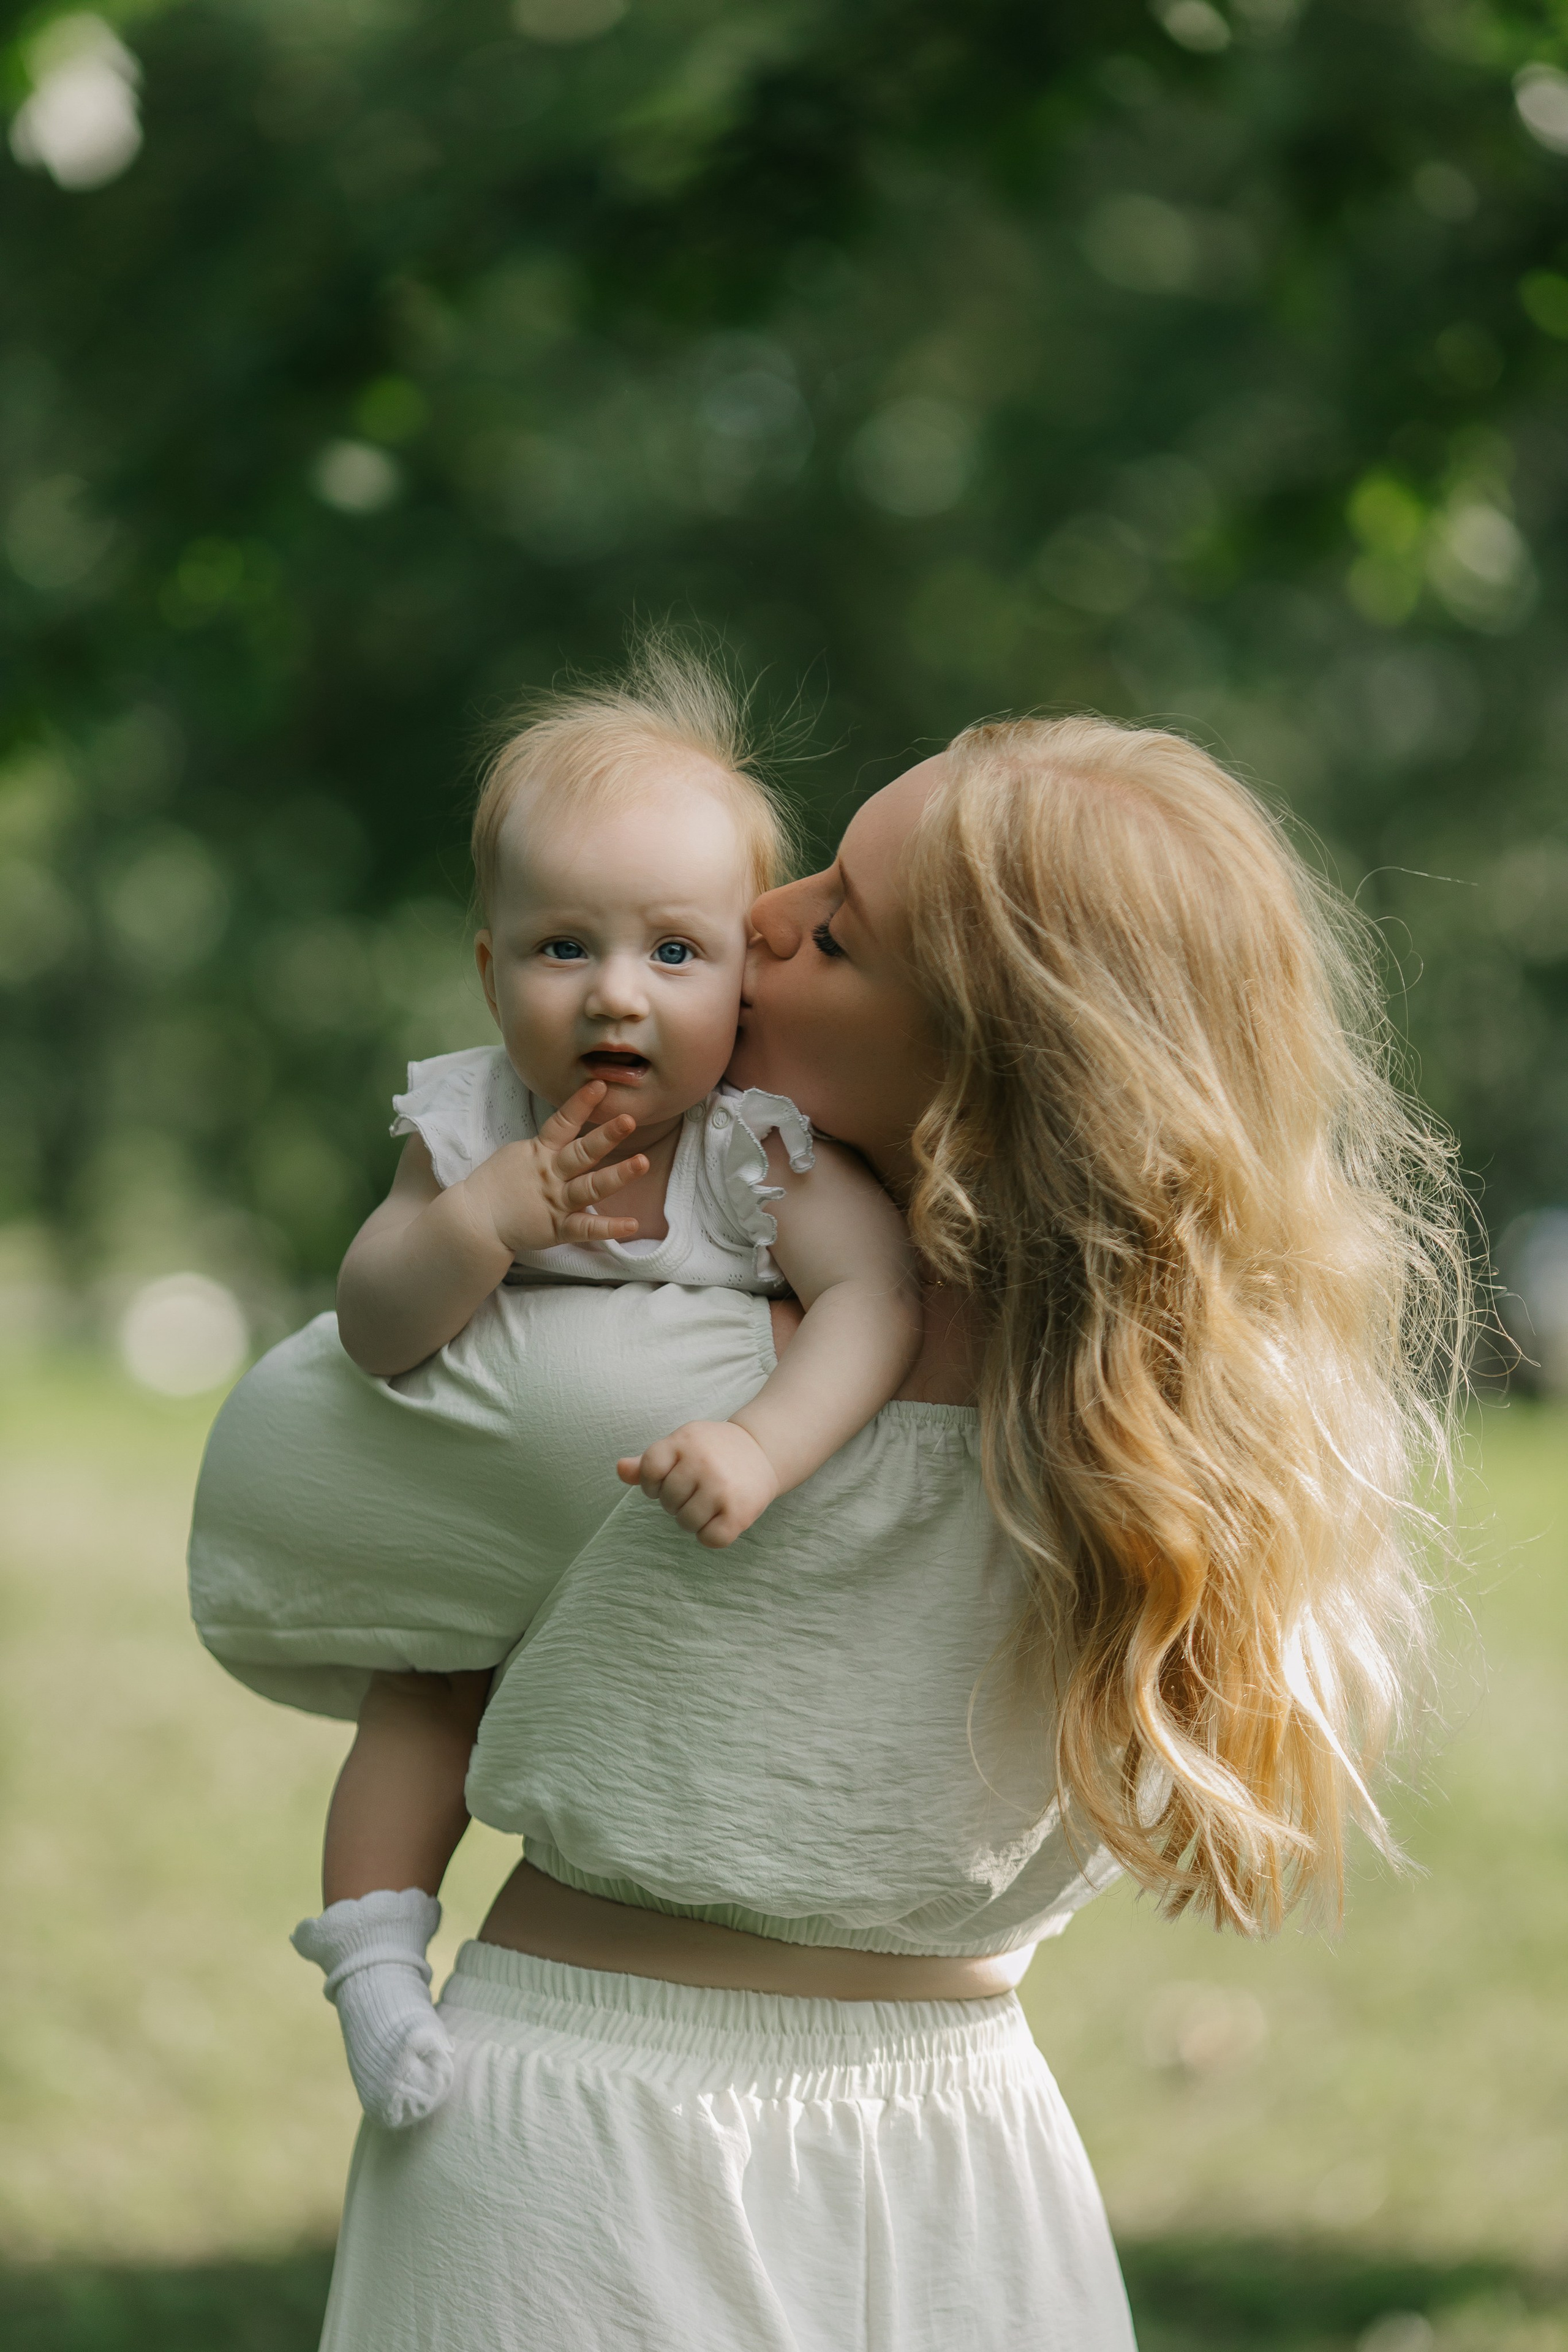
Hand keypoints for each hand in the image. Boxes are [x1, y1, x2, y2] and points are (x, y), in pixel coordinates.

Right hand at [462, 1081, 646, 1258]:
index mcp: (539, 1153)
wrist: (473, 1220)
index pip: (562, 1123)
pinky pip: (585, 1228)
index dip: (580, 1104)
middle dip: (606, 1136)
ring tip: (643, 1162)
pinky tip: (632, 1224)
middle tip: (628, 1120)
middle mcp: (550, 1174)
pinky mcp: (556, 1228)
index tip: (600, 1085)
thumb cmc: (496, 1185)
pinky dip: (608, 1228)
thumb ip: (545, 1145)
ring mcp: (555, 1201)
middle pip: (581, 1153)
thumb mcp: (518, 1155)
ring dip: (617, 1175)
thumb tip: (569, 1126)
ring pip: (590, 1187)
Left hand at [616, 1421, 780, 1549]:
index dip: (653, 1483)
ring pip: (686, 1523)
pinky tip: (719, 1518)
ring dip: (693, 1520)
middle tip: (696, 1490)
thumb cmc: (712, 1450)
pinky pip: (709, 1539)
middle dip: (677, 1502)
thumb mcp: (681, 1445)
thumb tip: (619, 1469)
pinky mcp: (739, 1511)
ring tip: (708, 1503)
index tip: (669, 1480)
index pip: (649, 1471)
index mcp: (684, 1442)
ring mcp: (721, 1487)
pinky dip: (711, 1535)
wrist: (763, 1449)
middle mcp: (702, 1463)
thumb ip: (648, 1461)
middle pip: (667, 1502)